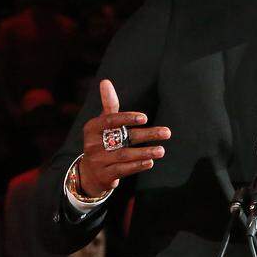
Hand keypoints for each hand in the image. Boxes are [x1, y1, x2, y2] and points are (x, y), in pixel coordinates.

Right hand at [77, 79, 170, 195]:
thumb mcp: (103, 123)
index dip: (127, 118)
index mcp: (92, 128)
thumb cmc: (101, 141)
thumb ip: (108, 104)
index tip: (145, 118)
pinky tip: (150, 162)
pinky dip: (137, 166)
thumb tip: (105, 81)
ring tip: (161, 150)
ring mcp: (97, 161)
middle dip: (146, 135)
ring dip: (145, 152)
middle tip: (167, 132)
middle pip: (122, 138)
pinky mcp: (104, 176)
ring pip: (124, 156)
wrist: (90, 173)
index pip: (110, 120)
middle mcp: (92, 144)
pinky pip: (123, 170)